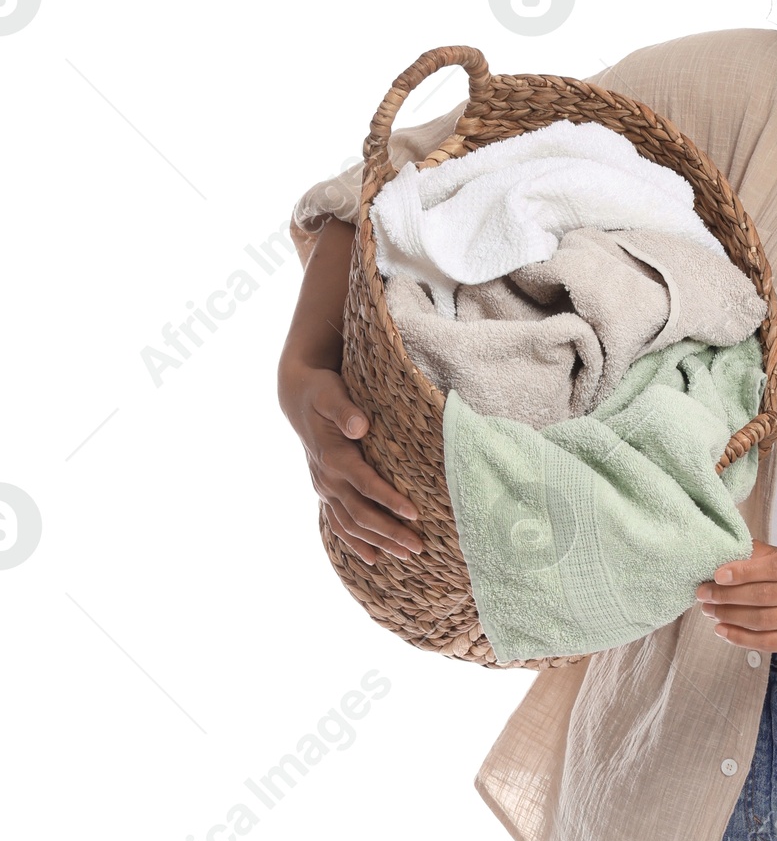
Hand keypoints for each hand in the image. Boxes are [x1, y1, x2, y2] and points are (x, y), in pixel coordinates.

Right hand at [277, 219, 420, 567]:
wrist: (298, 379)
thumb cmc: (339, 354)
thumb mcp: (355, 330)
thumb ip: (383, 315)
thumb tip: (403, 280)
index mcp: (321, 398)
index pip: (332, 411)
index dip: (348, 424)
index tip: (368, 434)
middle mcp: (317, 439)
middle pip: (344, 474)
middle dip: (380, 498)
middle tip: (415, 518)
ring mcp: (318, 465)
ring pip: (344, 505)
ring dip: (378, 530)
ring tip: (414, 548)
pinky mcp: (326, 482)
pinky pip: (340, 517)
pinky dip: (360, 540)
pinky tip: (382, 560)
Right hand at [282, 362, 422, 566]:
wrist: (297, 398)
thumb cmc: (321, 392)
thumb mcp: (331, 393)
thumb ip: (346, 411)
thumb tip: (360, 426)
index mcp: (333, 456)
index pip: (365, 484)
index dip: (389, 500)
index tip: (415, 514)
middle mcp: (327, 478)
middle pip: (360, 513)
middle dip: (390, 532)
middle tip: (418, 546)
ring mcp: (324, 488)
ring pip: (350, 525)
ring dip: (378, 542)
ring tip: (407, 556)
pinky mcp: (325, 492)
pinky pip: (337, 524)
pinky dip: (355, 543)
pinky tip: (373, 558)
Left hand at [694, 542, 776, 649]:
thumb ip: (752, 554)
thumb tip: (718, 555)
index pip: (774, 567)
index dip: (744, 572)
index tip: (717, 575)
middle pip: (765, 596)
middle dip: (728, 596)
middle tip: (703, 594)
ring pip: (763, 621)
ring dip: (729, 616)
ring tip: (708, 610)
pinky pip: (767, 642)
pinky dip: (740, 638)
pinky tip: (721, 629)